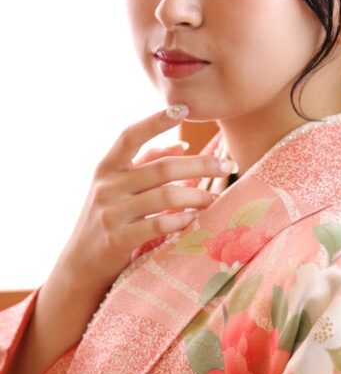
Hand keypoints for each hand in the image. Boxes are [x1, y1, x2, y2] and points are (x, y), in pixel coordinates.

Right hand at [54, 106, 228, 298]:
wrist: (80, 264)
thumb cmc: (107, 218)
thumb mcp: (117, 186)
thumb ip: (145, 163)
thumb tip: (182, 144)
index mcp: (107, 167)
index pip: (130, 136)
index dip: (155, 122)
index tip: (182, 108)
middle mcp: (107, 186)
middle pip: (162, 168)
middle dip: (200, 164)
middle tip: (227, 167)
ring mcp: (112, 213)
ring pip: (165, 196)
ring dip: (197, 195)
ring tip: (214, 198)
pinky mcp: (118, 239)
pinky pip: (158, 225)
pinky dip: (180, 219)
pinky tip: (194, 219)